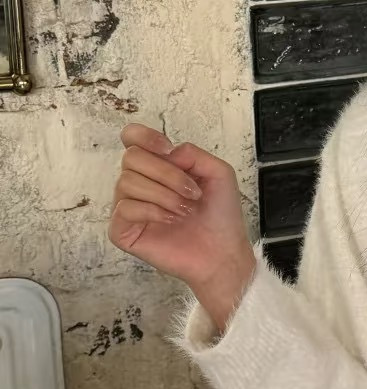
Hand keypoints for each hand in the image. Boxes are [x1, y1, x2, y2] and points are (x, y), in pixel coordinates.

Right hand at [108, 122, 255, 321]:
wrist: (222, 251)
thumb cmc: (219, 215)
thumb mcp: (218, 173)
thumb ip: (192, 153)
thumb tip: (166, 152)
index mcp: (157, 167)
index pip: (131, 138)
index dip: (144, 136)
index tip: (167, 149)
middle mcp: (138, 183)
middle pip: (131, 158)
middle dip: (167, 173)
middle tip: (192, 193)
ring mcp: (127, 207)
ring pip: (127, 182)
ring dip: (164, 194)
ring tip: (184, 210)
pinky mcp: (122, 231)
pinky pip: (124, 208)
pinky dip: (151, 211)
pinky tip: (170, 220)